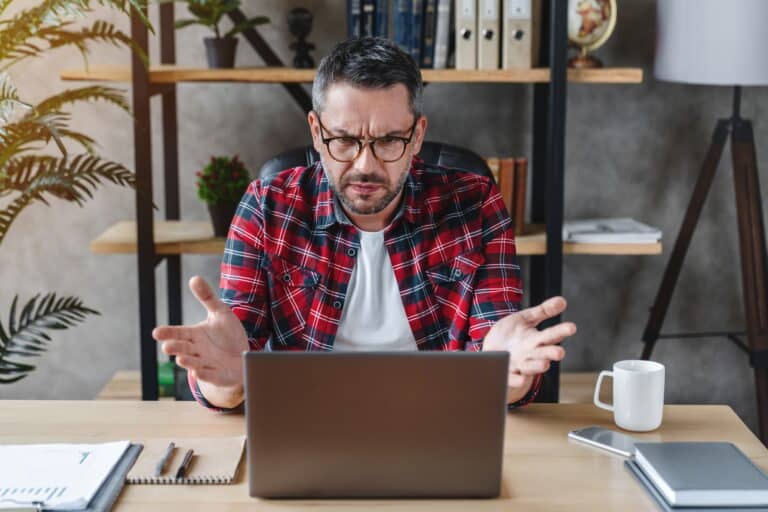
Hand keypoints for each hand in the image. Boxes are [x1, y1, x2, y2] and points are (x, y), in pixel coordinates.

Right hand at [152, 276, 247, 397]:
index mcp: (194, 335)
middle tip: (167, 347)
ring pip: (193, 363)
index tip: (156, 332)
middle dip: (175, 348)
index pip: (178, 333)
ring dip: (187, 362)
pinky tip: (197, 372)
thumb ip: (207, 297)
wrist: (244, 357)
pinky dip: (204, 374)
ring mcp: (206, 364)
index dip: (167, 333)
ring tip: (180, 359)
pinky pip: (210, 375)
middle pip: (182, 349)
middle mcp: (197, 351)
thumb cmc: (228, 336)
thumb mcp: (220, 313)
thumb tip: (194, 278)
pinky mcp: (218, 376)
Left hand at [483, 296, 575, 390]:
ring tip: (545, 364)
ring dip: (537, 366)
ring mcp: (520, 364)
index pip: (552, 335)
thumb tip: (562, 300)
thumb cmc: (512, 334)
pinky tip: (521, 378)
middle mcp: (531, 353)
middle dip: (552, 353)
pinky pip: (513, 378)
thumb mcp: (526, 319)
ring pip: (531, 367)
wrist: (491, 351)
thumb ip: (543, 311)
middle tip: (560, 352)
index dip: (562, 331)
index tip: (571, 327)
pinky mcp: (507, 373)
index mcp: (537, 339)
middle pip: (544, 353)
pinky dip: (517, 379)